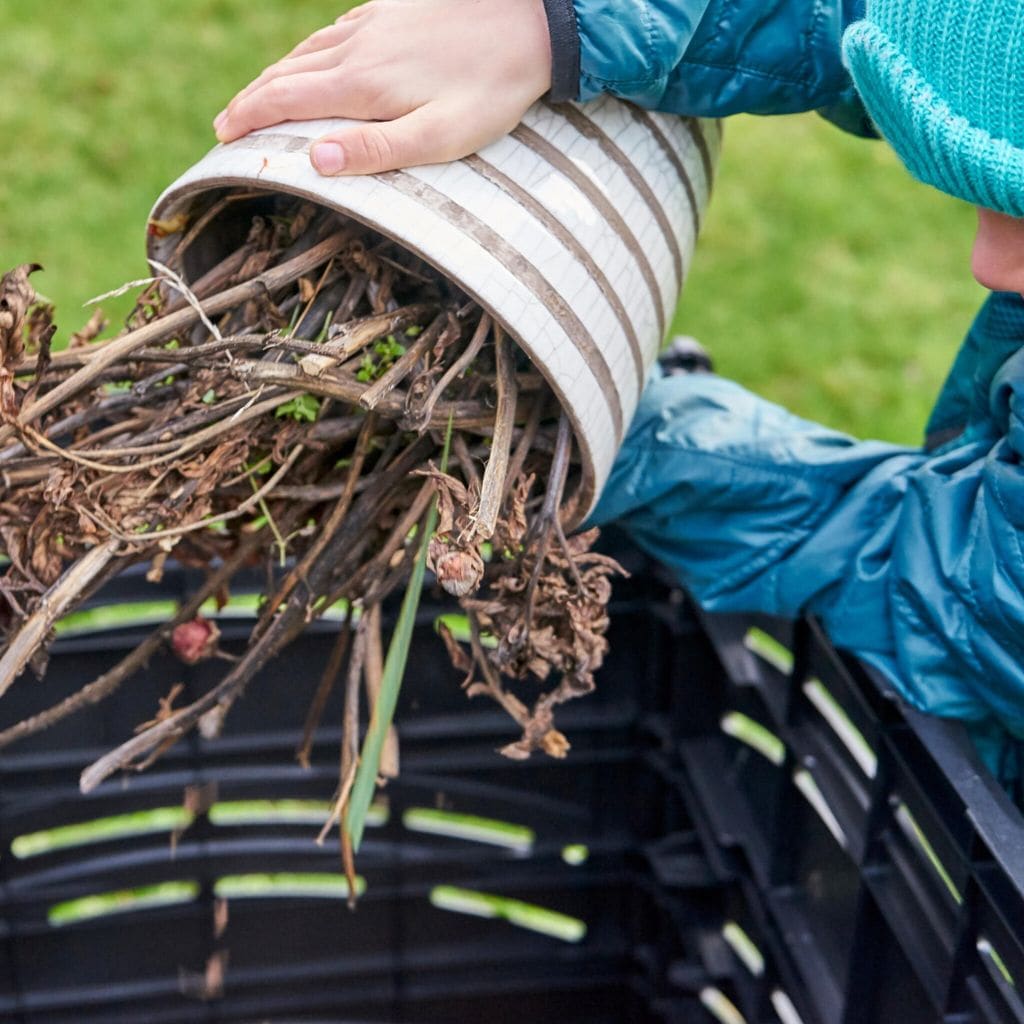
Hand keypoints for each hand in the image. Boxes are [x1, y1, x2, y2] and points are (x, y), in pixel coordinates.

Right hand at [213, 0, 551, 175]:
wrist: (530, 21)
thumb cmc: (490, 90)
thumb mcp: (440, 136)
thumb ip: (378, 151)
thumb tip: (316, 160)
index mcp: (362, 85)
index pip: (285, 100)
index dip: (248, 117)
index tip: (222, 135)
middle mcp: (357, 48)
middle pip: (287, 72)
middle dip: (251, 98)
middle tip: (227, 122)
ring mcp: (374, 23)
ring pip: (308, 49)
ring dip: (276, 74)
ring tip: (258, 95)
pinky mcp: (393, 10)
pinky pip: (335, 31)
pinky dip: (311, 50)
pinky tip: (315, 57)